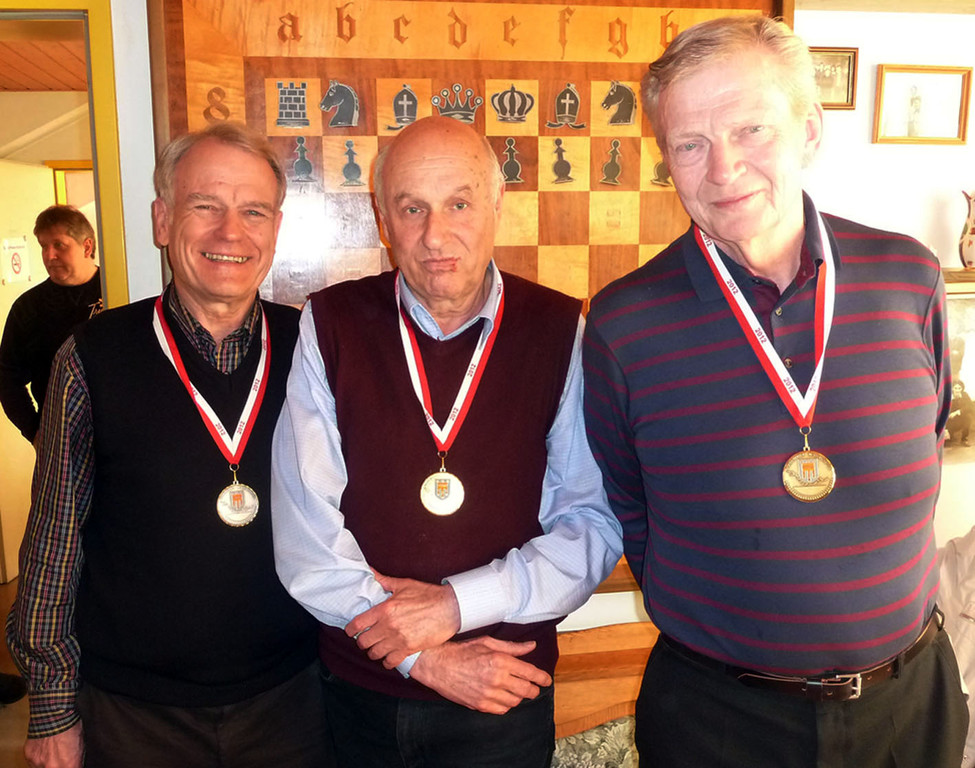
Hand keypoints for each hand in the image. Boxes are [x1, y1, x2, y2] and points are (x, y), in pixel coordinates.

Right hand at [24, 721, 83, 767]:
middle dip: (60, 764)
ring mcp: (39, 763)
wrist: (52, 713)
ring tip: (52, 749)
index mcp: (69, 765)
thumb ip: (76, 759)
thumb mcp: (81, 743)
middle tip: (61, 756)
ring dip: (48, 761)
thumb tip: (75, 764)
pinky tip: (44, 746)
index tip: (71, 763)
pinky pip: (34, 761)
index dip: (72, 766)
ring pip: (44, 767)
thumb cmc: (69, 725)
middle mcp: (53, 767)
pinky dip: (39, 755)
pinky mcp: (29, 757)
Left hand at [346, 570, 461, 667]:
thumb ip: (383, 580)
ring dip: (374, 651)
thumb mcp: (404, 585)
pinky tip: (389, 655)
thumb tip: (369, 570)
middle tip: (367, 637)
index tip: (351, 631)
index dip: (350, 630)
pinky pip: (390, 662)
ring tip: (378, 646)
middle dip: (363, 640)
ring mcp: (398, 639)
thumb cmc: (428, 595)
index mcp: (385, 609)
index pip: (358, 624)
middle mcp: (389, 626)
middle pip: (364, 642)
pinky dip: (387, 661)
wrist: (450, 608)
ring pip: (374, 653)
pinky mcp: (409, 649)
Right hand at [409, 636, 551, 714]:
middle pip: (526, 690)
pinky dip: (506, 705)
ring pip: (515, 702)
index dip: (542, 678)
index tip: (546, 680)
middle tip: (533, 686)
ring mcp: (488, 694)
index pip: (531, 673)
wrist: (438, 665)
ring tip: (515, 689)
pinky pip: (502, 710)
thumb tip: (532, 646)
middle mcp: (497, 678)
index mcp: (500, 660)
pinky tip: (503, 697)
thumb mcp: (488, 642)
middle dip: (533, 689)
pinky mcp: (480, 705)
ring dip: (519, 697)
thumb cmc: (462, 651)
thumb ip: (513, 647)